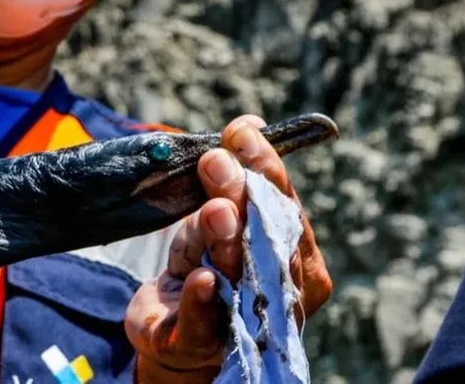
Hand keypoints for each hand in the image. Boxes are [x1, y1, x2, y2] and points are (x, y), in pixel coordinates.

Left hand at [124, 115, 332, 382]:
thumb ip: (235, 177)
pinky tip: (201, 278)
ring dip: (226, 239)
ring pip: (239, 275)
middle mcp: (278, 291)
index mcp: (292, 256)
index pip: (285, 208)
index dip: (265, 170)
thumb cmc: (205, 265)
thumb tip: (249, 124)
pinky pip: (203, 321)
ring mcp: (244, 320)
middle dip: (244, 196)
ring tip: (213, 209)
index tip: (242, 134)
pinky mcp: (198, 342)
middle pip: (267, 239)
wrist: (172, 331)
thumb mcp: (218, 216)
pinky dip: (202, 299)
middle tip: (216, 160)